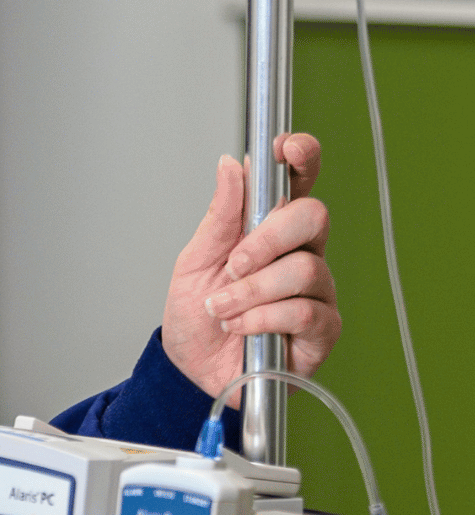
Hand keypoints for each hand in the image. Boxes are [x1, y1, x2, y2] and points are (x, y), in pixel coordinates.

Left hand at [160, 132, 341, 404]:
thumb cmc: (196, 312)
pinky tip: (240, 327)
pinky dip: (261, 317)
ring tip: (222, 308)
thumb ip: (220, 216)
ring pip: (305, 269)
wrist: (191, 367)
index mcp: (272, 231)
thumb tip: (232, 165)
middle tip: (232, 264)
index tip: (285, 148)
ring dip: (251, 290)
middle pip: (313, 218)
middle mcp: (302, 254)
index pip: (300, 185)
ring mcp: (317, 291)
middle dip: (267, 238)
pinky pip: (303, 311)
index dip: (302, 159)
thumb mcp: (195, 259)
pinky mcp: (322, 329)